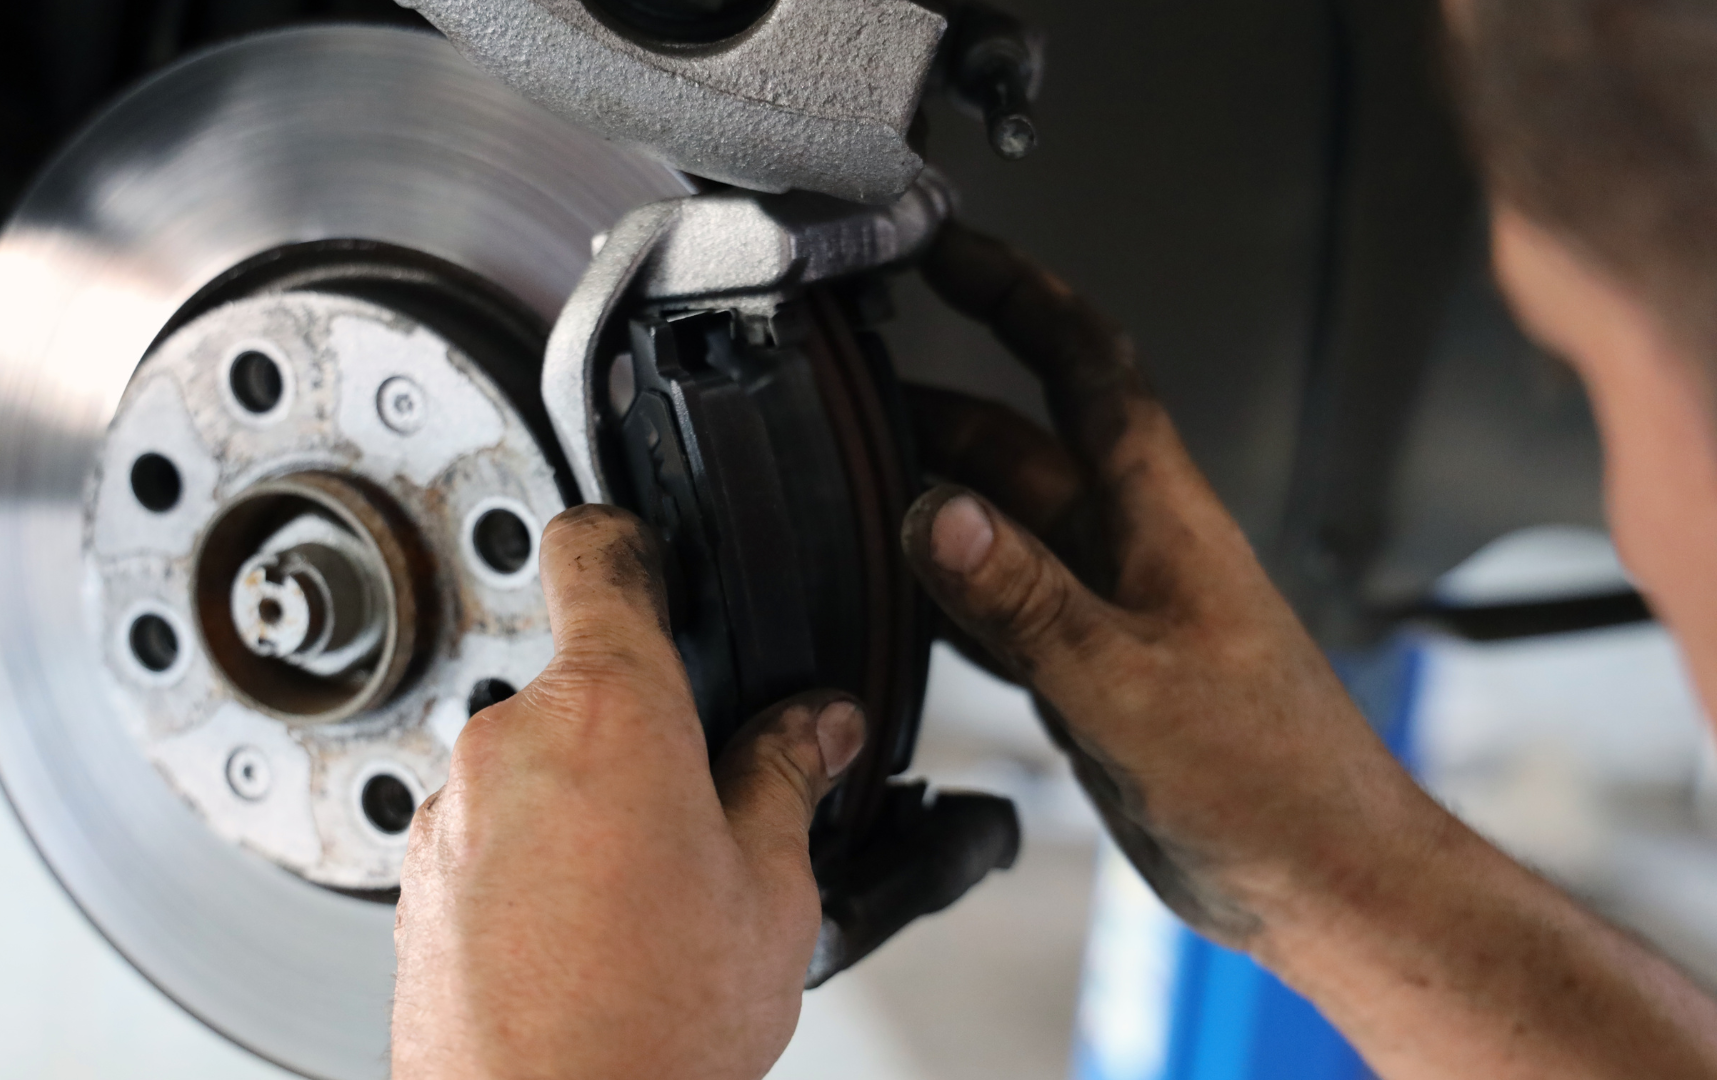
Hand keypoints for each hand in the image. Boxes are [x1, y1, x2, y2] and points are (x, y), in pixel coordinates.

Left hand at [391, 505, 865, 1079]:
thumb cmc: (651, 1028)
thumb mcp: (770, 891)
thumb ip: (786, 779)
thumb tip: (814, 727)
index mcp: (610, 709)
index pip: (597, 554)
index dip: (631, 543)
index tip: (650, 557)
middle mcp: (510, 741)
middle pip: (581, 683)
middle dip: (641, 728)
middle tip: (699, 812)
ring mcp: (453, 812)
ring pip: (536, 765)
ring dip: (586, 801)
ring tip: (642, 900)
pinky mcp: (419, 879)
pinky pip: (489, 830)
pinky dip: (533, 858)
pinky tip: (585, 934)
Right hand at [901, 222, 1427, 943]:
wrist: (1325, 880)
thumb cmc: (1275, 783)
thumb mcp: (1131, 684)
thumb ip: (1027, 599)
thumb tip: (938, 513)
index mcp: (1160, 516)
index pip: (1083, 365)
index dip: (1014, 292)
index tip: (944, 246)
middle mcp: (1133, 547)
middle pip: (1020, 442)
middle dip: (936, 405)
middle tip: (847, 393)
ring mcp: (1111, 610)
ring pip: (1005, 524)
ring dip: (932, 498)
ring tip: (847, 485)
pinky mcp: (1095, 673)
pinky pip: (1004, 605)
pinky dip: (948, 592)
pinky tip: (899, 602)